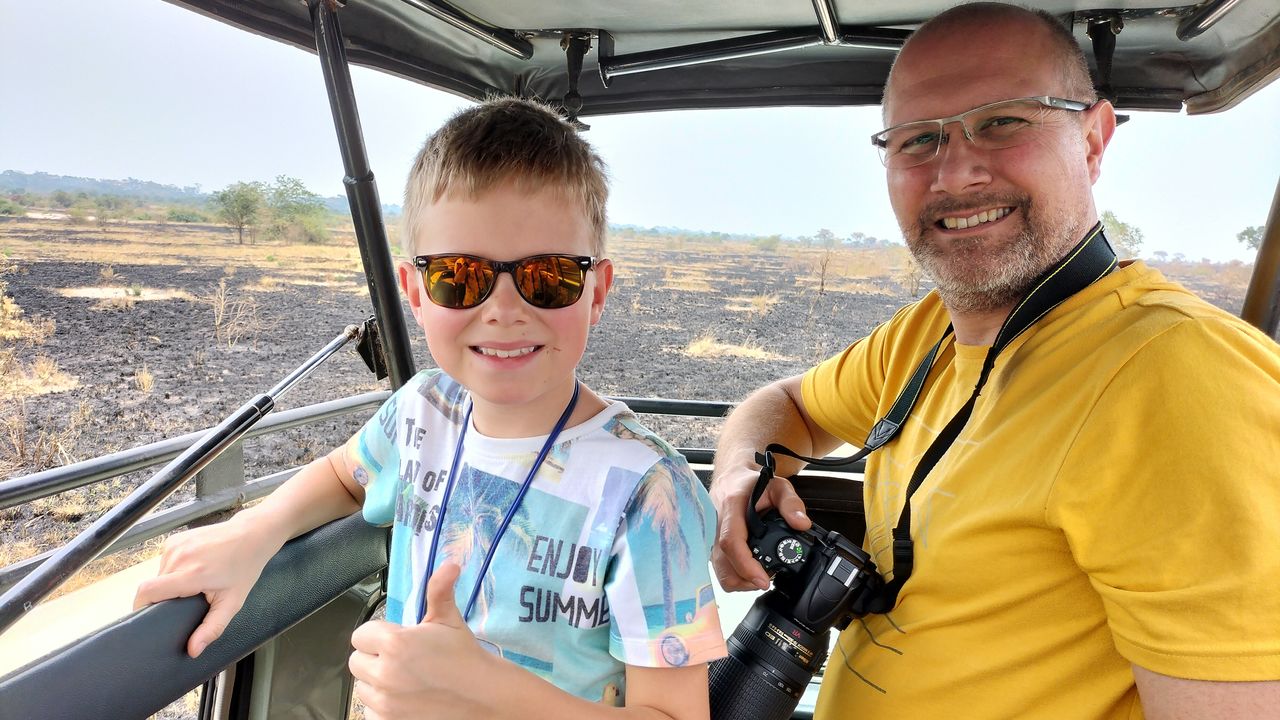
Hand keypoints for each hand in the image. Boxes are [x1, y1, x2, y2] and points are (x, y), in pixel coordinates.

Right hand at [133, 516, 282, 656]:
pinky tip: (194, 568)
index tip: (150, 617)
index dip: (142, 607)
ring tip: (195, 582)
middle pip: (153, 586)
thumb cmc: (244, 568)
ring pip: (158, 574)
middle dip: (165, 597)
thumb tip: (193, 650)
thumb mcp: (232, 603)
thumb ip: (212, 628)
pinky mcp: (174, 539)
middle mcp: (179, 556)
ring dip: (170, 582)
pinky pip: (164, 561)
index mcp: (191, 573)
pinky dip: (174, 569)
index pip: (147, 591)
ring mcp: (175, 544)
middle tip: (188, 598)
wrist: (251, 535)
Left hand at [350, 562, 499, 719]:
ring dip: (376, 682)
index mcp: (394, 643)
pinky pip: (369, 711)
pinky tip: (404, 698)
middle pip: (356, 662)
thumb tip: (449, 564)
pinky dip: (382, 707)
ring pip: (362, 688)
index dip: (377, 636)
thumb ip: (439, 590)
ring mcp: (385, 702)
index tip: (394, 640)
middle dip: (374, 659)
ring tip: (403, 679)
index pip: (360, 635)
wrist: (482, 695)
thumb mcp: (449, 620)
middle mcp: (384, 673)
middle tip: (400, 660)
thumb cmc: (464, 658)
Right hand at [710, 465, 810, 591]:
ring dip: (741, 579)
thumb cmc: (752, 483)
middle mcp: (716, 525)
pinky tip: (750, 566)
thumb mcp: (778, 486)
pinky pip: (719, 568)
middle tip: (766, 578)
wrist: (732, 478)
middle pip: (722, 564)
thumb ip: (791, 503)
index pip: (731, 542)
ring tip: (759, 572)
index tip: (763, 579)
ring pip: (719, 571)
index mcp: (731, 507)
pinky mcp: (711, 545)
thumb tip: (802, 524)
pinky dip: (736, 574)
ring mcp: (711, 537)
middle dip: (745, 580)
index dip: (746, 565)